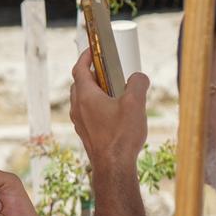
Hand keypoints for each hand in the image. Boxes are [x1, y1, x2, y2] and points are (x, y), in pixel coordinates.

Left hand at [69, 51, 149, 178]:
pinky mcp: (85, 132)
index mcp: (85, 96)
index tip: (92, 49)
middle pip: (80, 83)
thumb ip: (138, 84)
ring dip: (96, 90)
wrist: (113, 166)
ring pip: (83, 99)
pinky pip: (88, 112)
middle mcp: (77, 108)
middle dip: (93, 73)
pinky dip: (97, 105)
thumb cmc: (121, 135)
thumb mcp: (135, 104)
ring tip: (116, 90)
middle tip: (109, 69)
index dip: (85, 56)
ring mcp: (79, 121)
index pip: (79, 69)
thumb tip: (138, 77)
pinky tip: (115, 111)